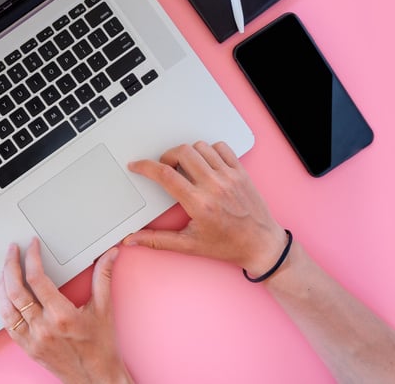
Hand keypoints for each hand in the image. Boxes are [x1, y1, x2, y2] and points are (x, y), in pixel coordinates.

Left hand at [0, 237, 132, 383]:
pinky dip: (3, 306)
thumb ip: (103, 277)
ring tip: (4, 269)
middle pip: (16, 290)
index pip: (37, 279)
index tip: (32, 245)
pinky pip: (8, 325)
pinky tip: (4, 295)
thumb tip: (110, 254)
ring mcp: (33, 339)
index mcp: (62, 315)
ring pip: (6, 307)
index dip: (31, 257)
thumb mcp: (104, 309)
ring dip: (2, 284)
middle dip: (10, 265)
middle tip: (12, 250)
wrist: (96, 379)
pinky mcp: (28, 348)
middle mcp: (44, 328)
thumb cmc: (102, 347)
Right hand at [124, 141, 285, 275]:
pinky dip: (210, 150)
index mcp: (199, 204)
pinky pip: (222, 148)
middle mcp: (215, 187)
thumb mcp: (189, 245)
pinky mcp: (241, 172)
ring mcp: (230, 177)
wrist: (262, 246)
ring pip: (200, 147)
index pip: (165, 175)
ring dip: (188, 153)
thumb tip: (133, 239)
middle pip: (181, 153)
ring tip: (186, 167)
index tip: (137, 165)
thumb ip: (157, 240)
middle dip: (166, 156)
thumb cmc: (228, 246)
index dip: (145, 166)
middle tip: (165, 167)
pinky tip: (207, 164)